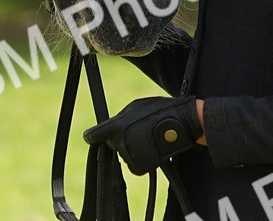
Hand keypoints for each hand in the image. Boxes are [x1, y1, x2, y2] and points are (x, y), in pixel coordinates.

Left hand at [83, 96, 201, 174]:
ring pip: (124, 155)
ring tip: (148, 139)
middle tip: (137, 131)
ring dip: (132, 149)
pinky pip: (134, 165)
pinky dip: (141, 161)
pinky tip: (151, 150)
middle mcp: (120, 142)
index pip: (93, 136)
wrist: (181, 125)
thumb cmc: (161, 110)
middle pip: (111, 144)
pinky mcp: (140, 166)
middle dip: (119, 140)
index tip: (91, 138)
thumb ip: (120, 117)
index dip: (92, 137)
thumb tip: (110, 126)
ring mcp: (129, 155)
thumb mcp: (136, 106)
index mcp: (116, 126)